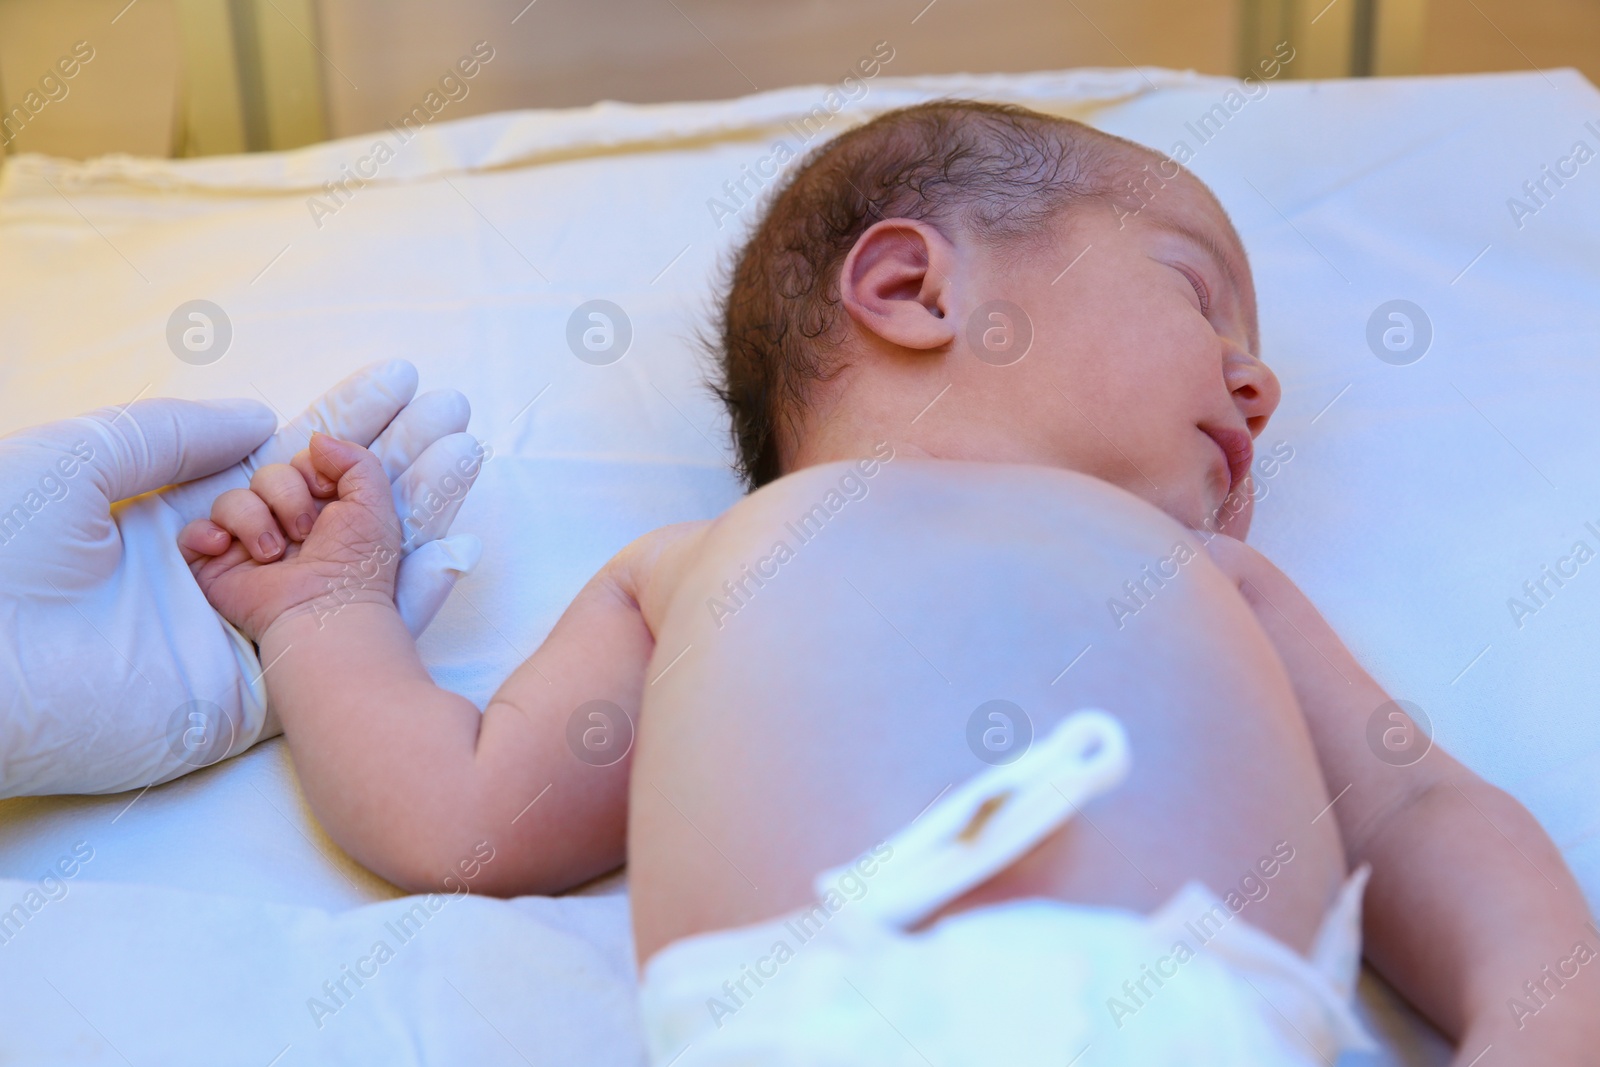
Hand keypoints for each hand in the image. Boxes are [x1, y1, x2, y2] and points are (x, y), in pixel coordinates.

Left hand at [0, 360, 482, 797]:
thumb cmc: (0, 552)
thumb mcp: (82, 460)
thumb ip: (176, 434)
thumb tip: (264, 421)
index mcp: (176, 515)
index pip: (283, 459)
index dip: (344, 420)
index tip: (398, 385)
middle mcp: (220, 573)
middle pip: (334, 508)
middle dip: (398, 458)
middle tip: (454, 414)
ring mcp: (242, 635)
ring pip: (354, 573)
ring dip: (418, 516)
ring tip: (466, 458)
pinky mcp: (254, 699)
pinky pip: (345, 650)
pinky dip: (406, 605)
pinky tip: (451, 554)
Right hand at [182, 435, 403, 642]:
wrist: (325, 614)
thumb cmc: (357, 568)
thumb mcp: (374, 505)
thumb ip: (356, 461)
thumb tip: (318, 438)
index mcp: (319, 510)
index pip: (299, 464)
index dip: (310, 472)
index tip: (326, 494)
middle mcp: (282, 524)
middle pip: (266, 476)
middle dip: (286, 498)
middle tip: (304, 534)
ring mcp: (247, 545)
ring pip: (231, 499)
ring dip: (254, 522)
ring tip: (274, 555)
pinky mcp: (217, 567)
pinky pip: (193, 533)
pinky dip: (205, 535)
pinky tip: (227, 549)